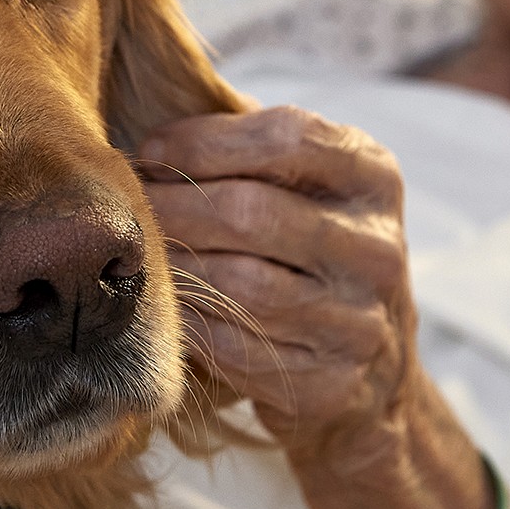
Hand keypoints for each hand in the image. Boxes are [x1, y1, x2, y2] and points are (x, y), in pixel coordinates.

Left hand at [137, 105, 419, 463]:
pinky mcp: (331, 384)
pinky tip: (168, 309)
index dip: (205, 141)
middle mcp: (377, 248)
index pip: (287, 138)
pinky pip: (235, 349)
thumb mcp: (306, 186)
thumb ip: (247, 149)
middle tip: (132, 207)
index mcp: (374, 178)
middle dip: (174, 206)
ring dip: (176, 268)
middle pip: (251, 212)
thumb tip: (153, 123)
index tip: (154, 150)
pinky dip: (190, 326)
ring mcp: (360, 322)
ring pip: (239, 285)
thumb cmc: (309, 251)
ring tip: (142, 257)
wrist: (373, 371)